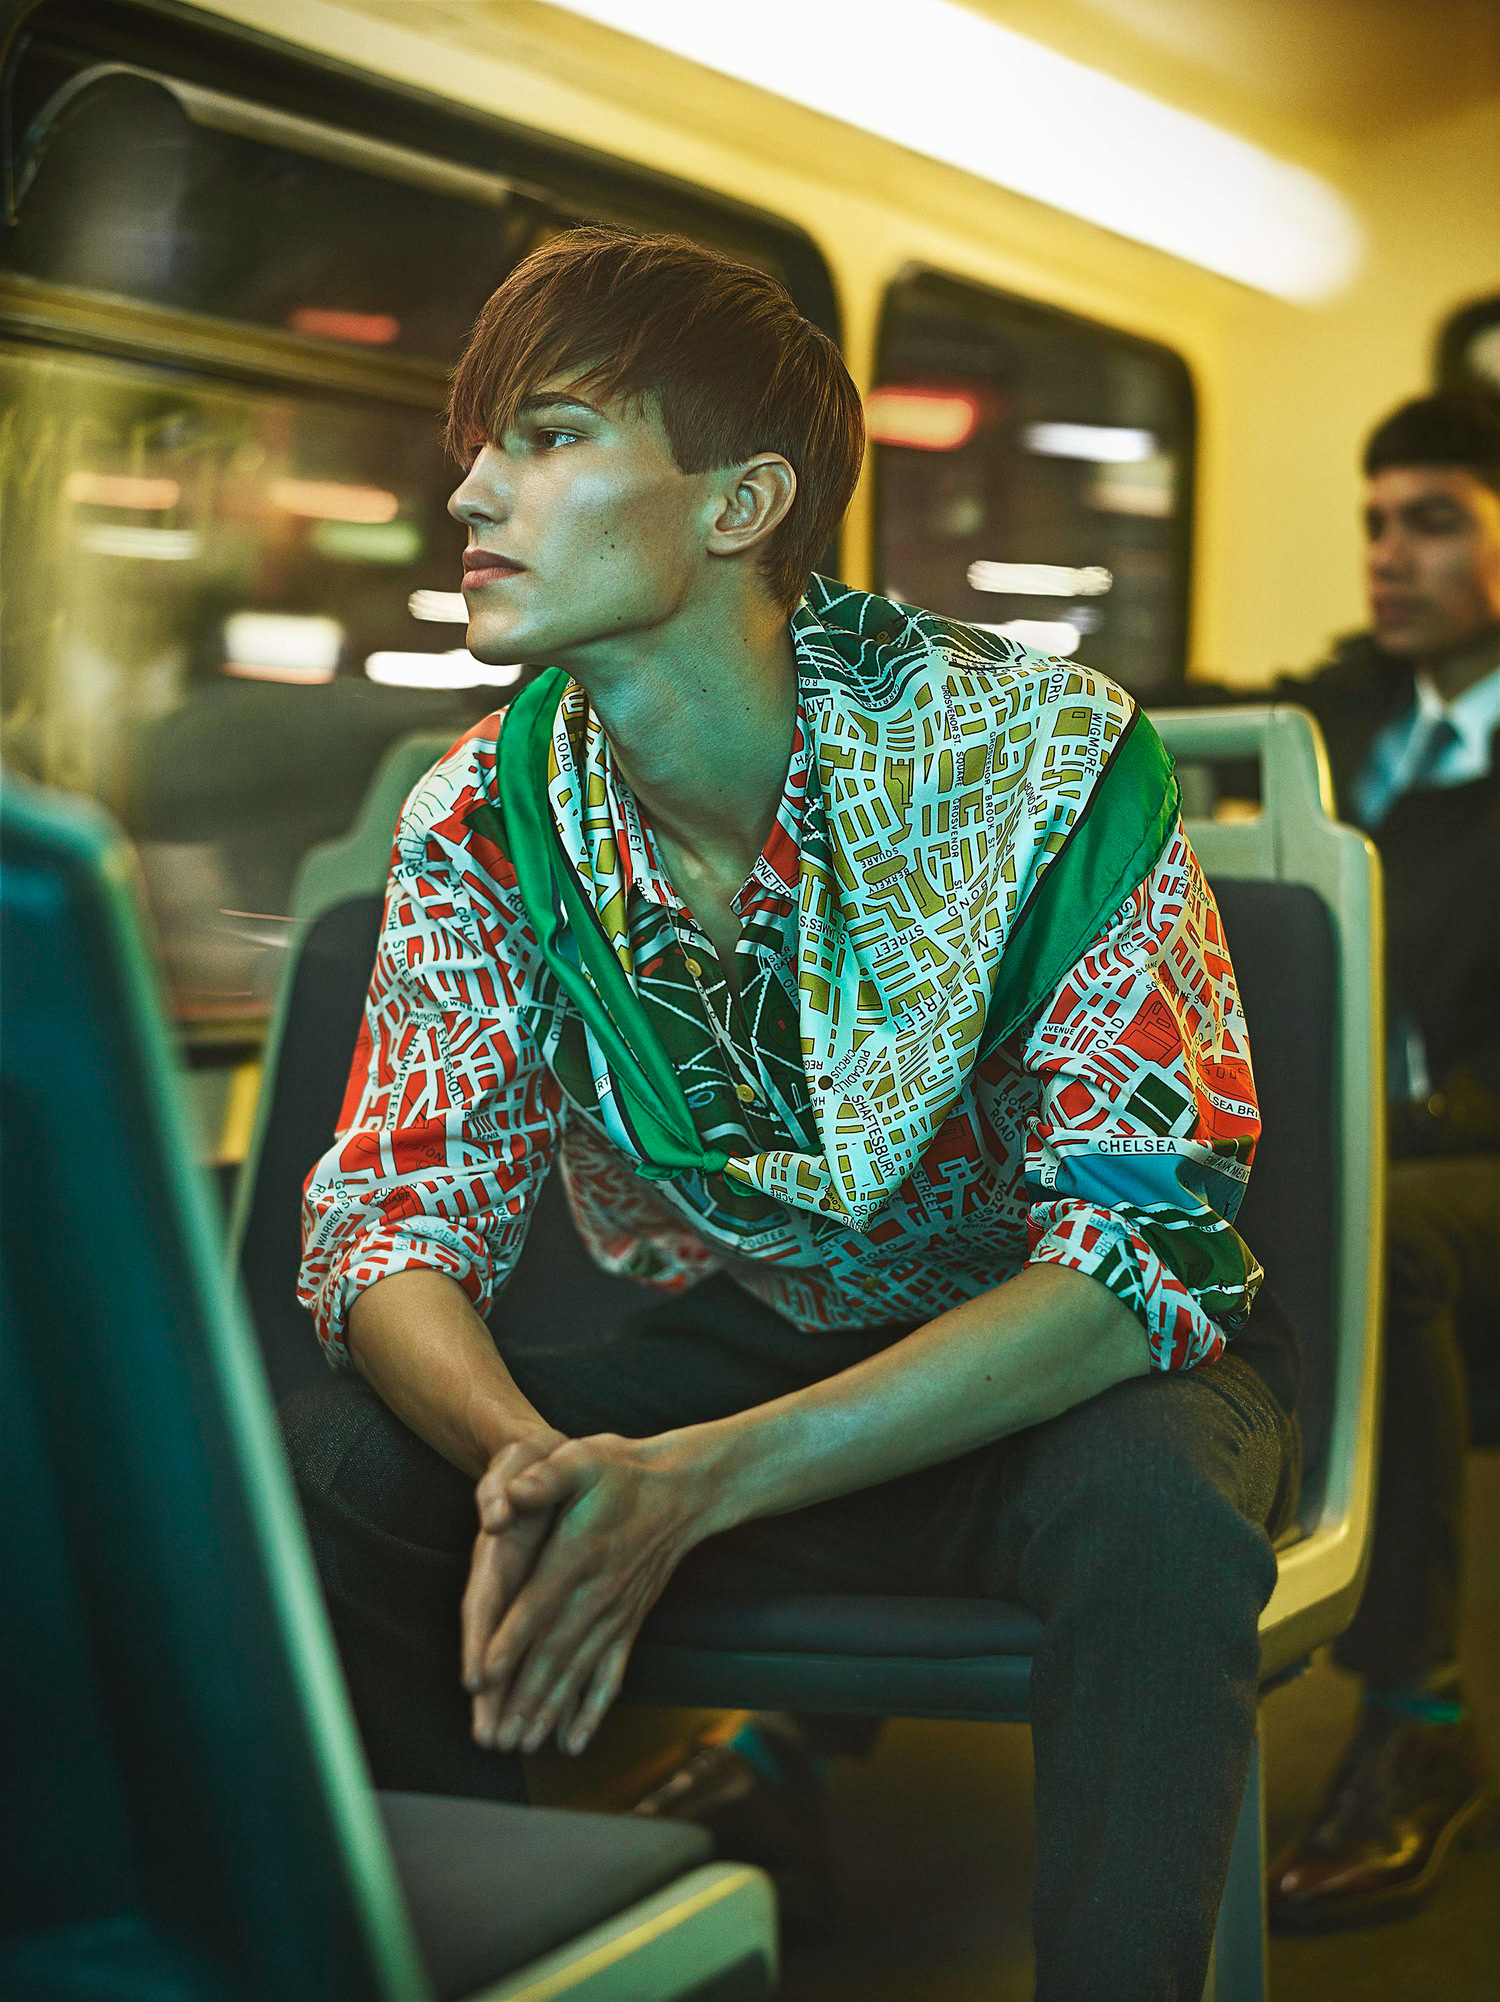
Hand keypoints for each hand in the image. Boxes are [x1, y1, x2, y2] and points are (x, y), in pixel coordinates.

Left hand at [468, 1432, 706, 1757]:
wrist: (683, 1489)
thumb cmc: (622, 1472)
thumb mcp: (582, 1459)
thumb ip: (545, 1477)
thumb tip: (509, 1493)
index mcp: (578, 1554)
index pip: (537, 1605)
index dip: (508, 1641)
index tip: (480, 1678)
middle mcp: (598, 1593)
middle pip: (554, 1653)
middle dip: (521, 1697)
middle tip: (493, 1736)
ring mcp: (617, 1614)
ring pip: (578, 1671)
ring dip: (549, 1711)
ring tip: (521, 1746)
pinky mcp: (629, 1623)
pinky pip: (610, 1674)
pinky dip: (591, 1710)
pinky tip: (573, 1741)